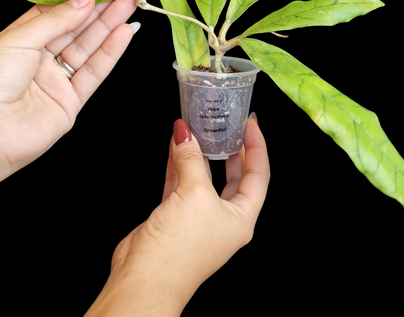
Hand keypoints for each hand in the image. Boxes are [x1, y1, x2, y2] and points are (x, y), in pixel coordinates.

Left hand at [0, 0, 137, 225]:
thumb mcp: (18, 40)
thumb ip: (56, 20)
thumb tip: (85, 0)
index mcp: (22, 39)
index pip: (57, 13)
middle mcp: (40, 58)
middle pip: (76, 30)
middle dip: (101, 11)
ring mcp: (57, 80)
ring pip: (88, 49)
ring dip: (110, 28)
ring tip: (129, 8)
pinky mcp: (71, 101)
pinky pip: (94, 73)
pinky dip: (110, 53)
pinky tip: (124, 34)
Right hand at [86, 117, 269, 315]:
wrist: (145, 279)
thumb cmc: (179, 249)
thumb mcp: (194, 195)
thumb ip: (191, 159)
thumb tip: (185, 133)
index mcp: (241, 218)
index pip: (258, 175)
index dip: (257, 147)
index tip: (251, 124)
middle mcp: (223, 218)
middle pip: (235, 176)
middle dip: (232, 149)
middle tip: (230, 125)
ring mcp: (199, 217)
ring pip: (205, 177)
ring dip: (201, 152)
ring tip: (200, 128)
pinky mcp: (175, 215)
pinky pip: (181, 182)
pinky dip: (178, 163)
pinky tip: (175, 145)